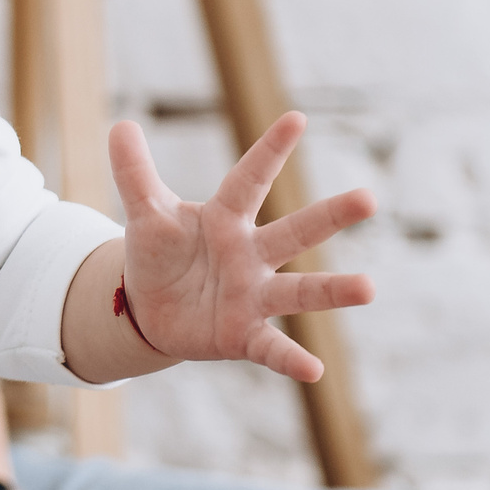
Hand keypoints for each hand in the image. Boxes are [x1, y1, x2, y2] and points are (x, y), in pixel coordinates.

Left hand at [110, 112, 375, 383]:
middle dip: (330, 216)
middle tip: (368, 198)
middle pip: (294, 231)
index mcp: (227, 219)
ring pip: (299, 291)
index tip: (296, 118)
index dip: (269, 150)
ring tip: (369, 287)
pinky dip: (291, 360)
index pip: (248, 180)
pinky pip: (272, 348)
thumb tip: (121, 125)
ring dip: (332, 290)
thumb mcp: (145, 214)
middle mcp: (251, 255)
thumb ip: (134, 172)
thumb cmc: (161, 254)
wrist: (150, 310)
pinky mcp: (243, 334)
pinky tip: (314, 371)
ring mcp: (252, 296)